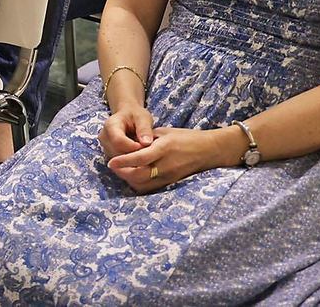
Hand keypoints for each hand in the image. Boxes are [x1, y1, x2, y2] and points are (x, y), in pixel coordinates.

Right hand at [98, 102, 154, 160]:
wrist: (128, 116)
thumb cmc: (136, 116)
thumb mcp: (143, 118)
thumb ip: (144, 129)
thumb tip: (146, 143)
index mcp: (110, 125)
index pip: (118, 141)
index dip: (133, 146)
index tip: (146, 145)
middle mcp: (104, 137)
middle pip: (117, 152)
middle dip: (134, 154)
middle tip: (147, 149)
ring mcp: (105, 146)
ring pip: (118, 160)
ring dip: (132, 159)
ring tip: (142, 150)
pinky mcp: (109, 154)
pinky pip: (119, 163)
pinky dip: (130, 162)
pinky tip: (138, 154)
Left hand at [108, 126, 236, 192]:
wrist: (209, 151)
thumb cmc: (186, 137)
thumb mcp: (165, 132)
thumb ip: (147, 139)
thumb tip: (130, 145)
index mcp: (164, 148)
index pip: (140, 157)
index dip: (124, 161)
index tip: (111, 161)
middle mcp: (166, 164)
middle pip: (139, 175)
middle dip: (123, 173)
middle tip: (113, 166)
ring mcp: (169, 176)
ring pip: (143, 184)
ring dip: (129, 180)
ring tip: (121, 171)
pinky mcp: (171, 182)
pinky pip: (151, 187)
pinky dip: (139, 184)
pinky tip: (133, 177)